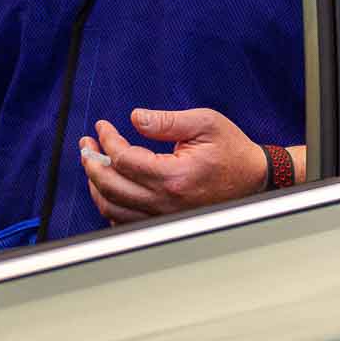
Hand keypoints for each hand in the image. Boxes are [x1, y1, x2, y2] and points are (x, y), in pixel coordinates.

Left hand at [80, 107, 265, 224]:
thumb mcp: (205, 123)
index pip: (124, 159)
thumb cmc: (232, 150)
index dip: (107, 140)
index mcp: (174, 176)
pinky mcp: (164, 222)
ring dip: (96, 185)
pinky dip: (110, 206)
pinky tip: (109, 188)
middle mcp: (165, 201)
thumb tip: (135, 118)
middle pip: (110, 186)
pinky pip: (125, 222)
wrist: (253, 178)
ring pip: (112, 208)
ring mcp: (163, 216)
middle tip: (86, 145)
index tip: (103, 126)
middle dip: (91, 162)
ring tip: (93, 164)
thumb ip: (167, 121)